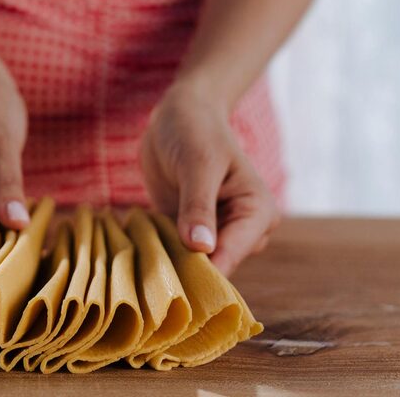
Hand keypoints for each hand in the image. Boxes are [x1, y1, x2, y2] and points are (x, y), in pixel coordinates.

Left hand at [140, 84, 279, 276]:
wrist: (181, 114)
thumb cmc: (196, 130)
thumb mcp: (198, 164)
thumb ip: (198, 205)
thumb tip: (202, 247)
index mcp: (258, 213)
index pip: (231, 255)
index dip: (203, 272)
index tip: (171, 286)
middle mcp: (244, 229)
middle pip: (216, 268)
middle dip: (185, 271)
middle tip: (149, 278)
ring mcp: (217, 233)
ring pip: (195, 266)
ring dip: (170, 266)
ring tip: (143, 262)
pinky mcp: (192, 232)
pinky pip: (178, 255)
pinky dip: (161, 255)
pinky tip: (141, 253)